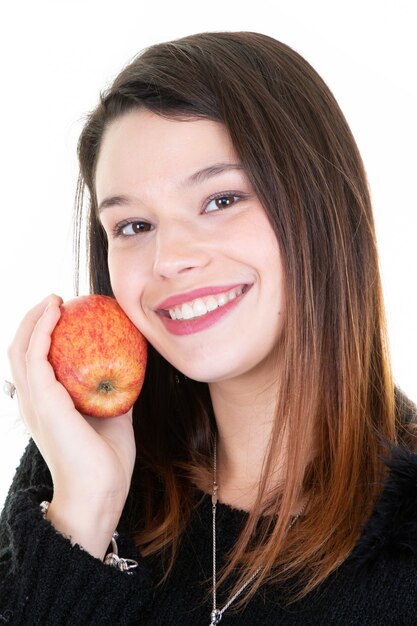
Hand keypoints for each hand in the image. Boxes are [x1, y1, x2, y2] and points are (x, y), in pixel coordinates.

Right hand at [7, 294, 136, 557]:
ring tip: (55, 299)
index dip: (40, 335)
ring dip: (36, 319)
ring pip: (22, 348)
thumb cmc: (105, 460)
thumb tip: (130, 370)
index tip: (61, 313)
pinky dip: (43, 329)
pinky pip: (37, 355)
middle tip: (56, 300)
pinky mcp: (43, 401)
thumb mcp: (111, 417)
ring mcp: (33, 401)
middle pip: (19, 349)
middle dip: (34, 320)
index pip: (31, 363)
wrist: (99, 493)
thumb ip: (113, 394)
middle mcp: (31, 402)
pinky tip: (58, 313)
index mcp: (43, 406)